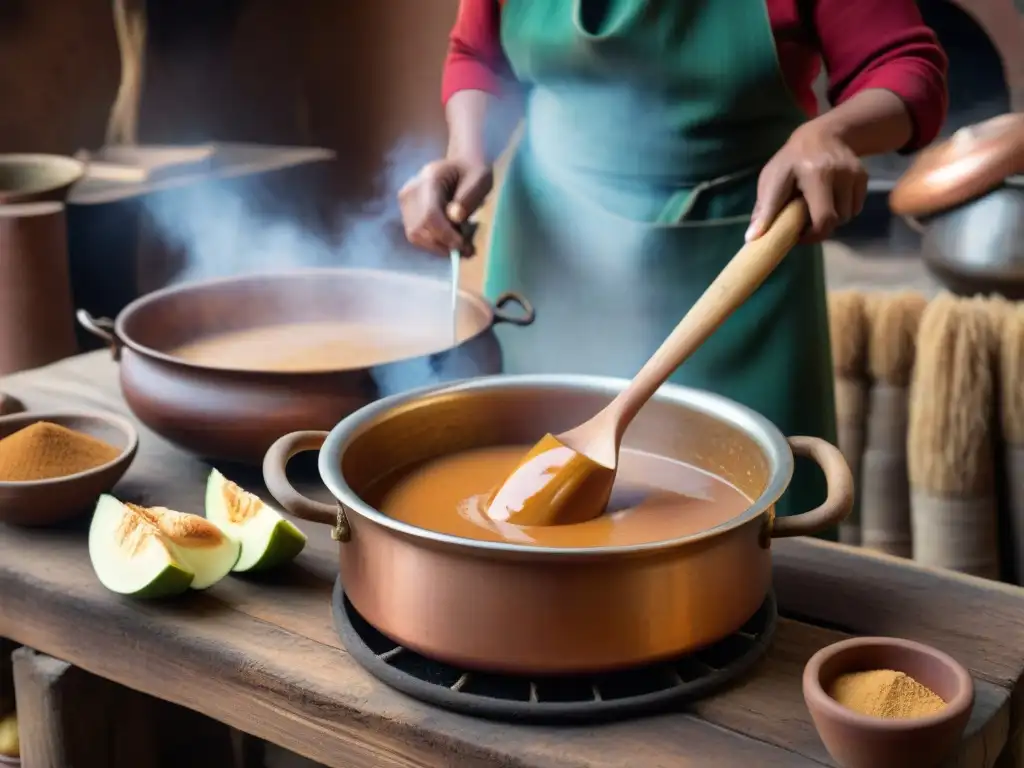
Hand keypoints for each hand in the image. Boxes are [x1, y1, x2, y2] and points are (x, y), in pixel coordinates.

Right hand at [398, 157, 492, 255]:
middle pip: (419, 228)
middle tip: (467, 250)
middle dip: (443, 244)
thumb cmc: (472, 173)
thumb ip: (469, 197)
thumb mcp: (480, 179)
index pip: (430, 214)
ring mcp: (405, 202)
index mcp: (429, 178)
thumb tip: (455, 218)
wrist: (459, 166)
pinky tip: (449, 239)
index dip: (445, 235)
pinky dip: (433, 243)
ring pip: (415, 236)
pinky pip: (416, 236)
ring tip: (459, 243)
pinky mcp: (405, 213)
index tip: (464, 245)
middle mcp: (410, 190)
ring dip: (438, 246)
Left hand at [747, 123, 867, 243]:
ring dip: (831, 221)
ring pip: (847, 216)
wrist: (823, 135)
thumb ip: (765, 208)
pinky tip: (829, 202)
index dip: (811, 237)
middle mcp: (839, 174)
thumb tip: (752, 238)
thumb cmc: (791, 160)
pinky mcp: (863, 177)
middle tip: (804, 227)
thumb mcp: (772, 178)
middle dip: (819, 230)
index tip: (797, 238)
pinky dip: (842, 211)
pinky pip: (855, 207)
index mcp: (815, 174)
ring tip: (815, 212)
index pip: (822, 218)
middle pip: (835, 221)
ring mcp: (854, 175)